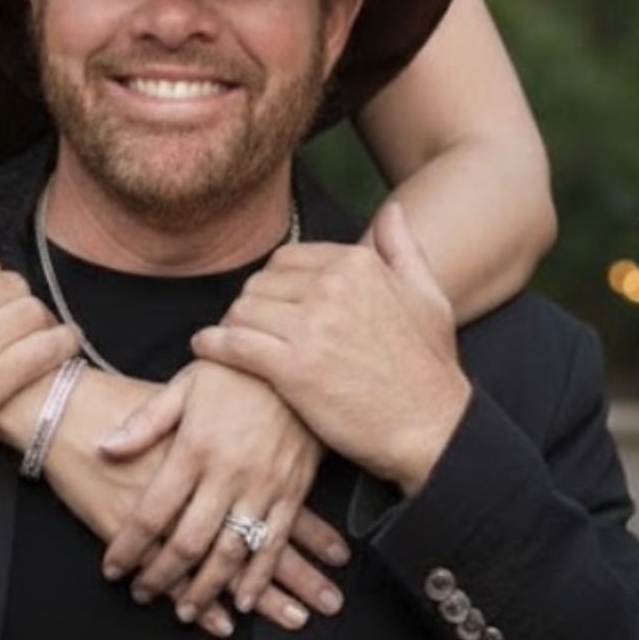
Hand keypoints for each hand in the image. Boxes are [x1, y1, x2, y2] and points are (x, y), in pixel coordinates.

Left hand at [41, 369, 348, 637]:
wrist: (294, 358)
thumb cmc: (234, 370)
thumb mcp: (184, 386)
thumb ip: (144, 423)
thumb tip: (105, 448)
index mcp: (193, 448)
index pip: (152, 512)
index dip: (129, 546)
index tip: (112, 569)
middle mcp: (226, 473)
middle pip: (188, 541)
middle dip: (163, 576)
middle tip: (144, 595)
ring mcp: (262, 485)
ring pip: (231, 551)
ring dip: (207, 588)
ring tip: (186, 609)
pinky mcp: (292, 490)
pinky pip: (274, 542)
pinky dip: (258, 576)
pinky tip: (243, 599)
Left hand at [193, 202, 469, 493]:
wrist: (433, 430)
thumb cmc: (429, 368)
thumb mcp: (428, 297)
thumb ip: (402, 248)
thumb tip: (391, 209)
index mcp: (358, 264)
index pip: (287, 259)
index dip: (275, 285)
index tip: (272, 307)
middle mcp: (333, 286)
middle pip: (260, 283)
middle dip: (252, 306)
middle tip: (250, 329)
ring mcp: (312, 326)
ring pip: (243, 311)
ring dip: (233, 327)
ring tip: (232, 343)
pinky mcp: (294, 368)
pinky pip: (235, 344)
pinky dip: (213, 345)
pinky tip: (205, 347)